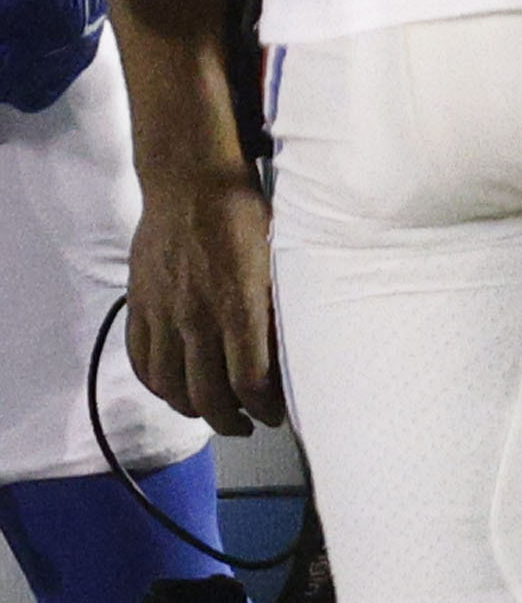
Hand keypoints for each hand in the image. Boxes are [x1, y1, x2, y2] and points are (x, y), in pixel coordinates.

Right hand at [126, 161, 282, 431]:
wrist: (191, 178)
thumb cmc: (246, 210)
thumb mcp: (282, 251)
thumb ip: (283, 301)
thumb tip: (300, 344)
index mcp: (239, 303)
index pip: (250, 381)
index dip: (264, 407)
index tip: (276, 413)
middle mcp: (197, 316)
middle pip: (208, 395)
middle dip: (232, 420)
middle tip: (248, 424)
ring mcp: (163, 313)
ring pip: (171, 386)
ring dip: (193, 409)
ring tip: (214, 413)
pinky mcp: (140, 304)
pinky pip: (142, 361)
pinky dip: (157, 385)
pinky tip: (174, 390)